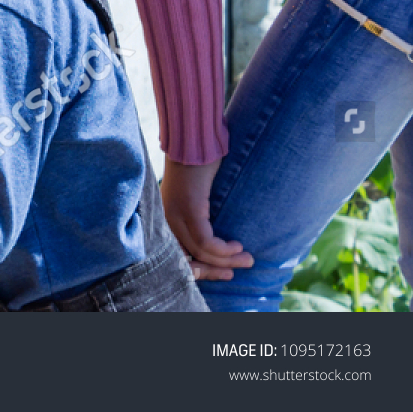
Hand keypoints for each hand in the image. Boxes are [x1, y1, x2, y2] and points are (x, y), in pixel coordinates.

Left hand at [161, 158, 252, 279]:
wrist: (194, 140)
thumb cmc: (198, 165)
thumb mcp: (196, 197)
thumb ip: (199, 217)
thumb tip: (215, 242)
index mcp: (165, 218)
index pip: (178, 255)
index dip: (200, 268)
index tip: (224, 272)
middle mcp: (165, 218)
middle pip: (187, 258)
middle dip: (213, 270)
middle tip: (235, 272)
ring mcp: (175, 213)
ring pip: (200, 251)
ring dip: (226, 259)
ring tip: (247, 259)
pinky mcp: (188, 208)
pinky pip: (205, 240)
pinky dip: (223, 248)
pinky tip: (236, 246)